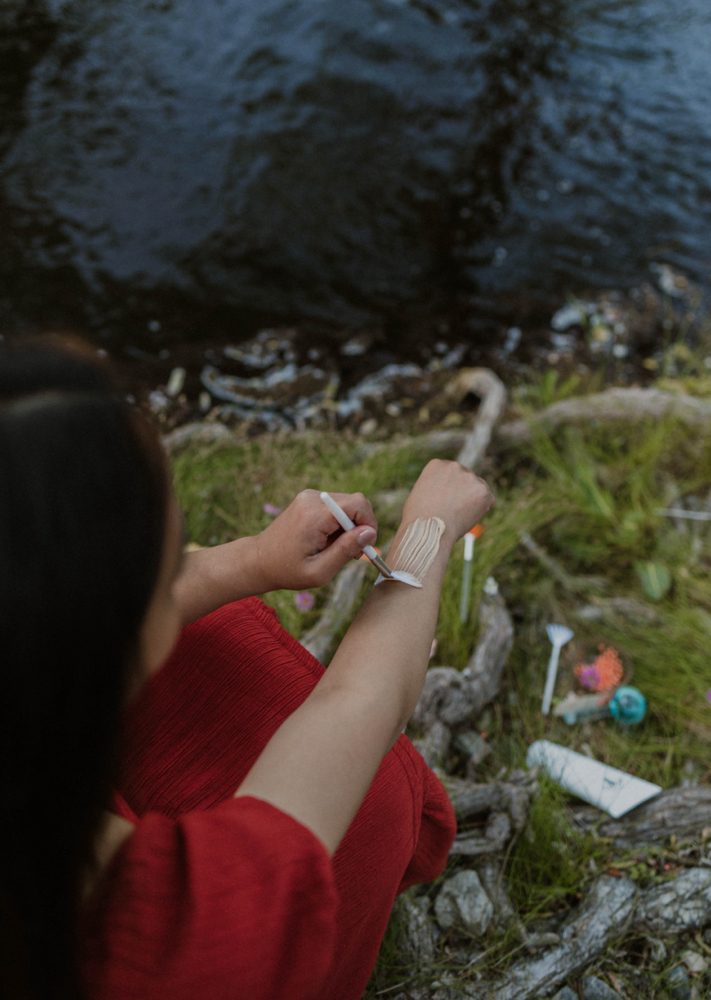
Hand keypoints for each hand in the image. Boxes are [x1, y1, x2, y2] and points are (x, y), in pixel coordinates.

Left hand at [255, 489, 378, 590]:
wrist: (259, 560)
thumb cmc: (287, 570)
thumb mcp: (320, 571)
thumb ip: (346, 550)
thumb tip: (369, 532)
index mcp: (314, 516)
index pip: (358, 504)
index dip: (369, 523)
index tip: (365, 545)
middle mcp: (312, 499)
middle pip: (355, 502)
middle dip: (360, 527)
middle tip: (352, 552)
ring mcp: (309, 496)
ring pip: (347, 504)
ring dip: (349, 526)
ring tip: (335, 548)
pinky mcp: (308, 499)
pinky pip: (336, 506)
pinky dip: (339, 523)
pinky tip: (327, 540)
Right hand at [401, 459, 494, 545]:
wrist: (429, 529)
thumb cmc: (420, 518)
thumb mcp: (422, 493)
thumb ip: (437, 486)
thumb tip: (450, 493)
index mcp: (438, 464)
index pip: (451, 474)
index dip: (449, 489)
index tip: (444, 501)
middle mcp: (455, 466)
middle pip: (465, 478)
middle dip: (462, 493)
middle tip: (454, 510)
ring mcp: (470, 477)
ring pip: (477, 489)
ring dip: (472, 501)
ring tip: (457, 516)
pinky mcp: (483, 490)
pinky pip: (488, 501)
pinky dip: (481, 510)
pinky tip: (467, 517)